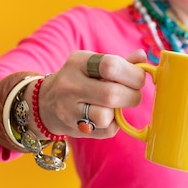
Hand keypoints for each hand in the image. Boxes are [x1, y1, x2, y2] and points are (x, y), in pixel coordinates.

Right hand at [25, 49, 146, 138]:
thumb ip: (120, 62)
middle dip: (132, 95)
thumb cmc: (79, 79)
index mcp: (78, 62)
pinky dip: (114, 124)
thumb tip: (142, 57)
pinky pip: (106, 131)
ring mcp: (68, 110)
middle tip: (134, 94)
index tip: (139, 78)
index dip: (132, 73)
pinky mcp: (74, 129)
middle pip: (111, 94)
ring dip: (119, 112)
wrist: (45, 103)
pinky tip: (107, 115)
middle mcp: (70, 85)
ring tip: (116, 105)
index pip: (110, 66)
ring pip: (106, 116)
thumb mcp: (93, 64)